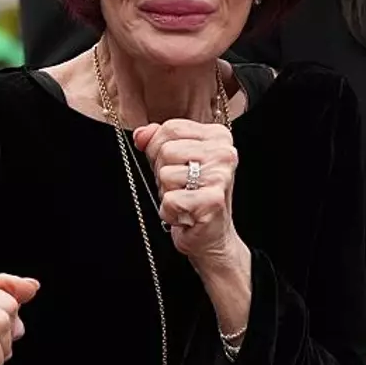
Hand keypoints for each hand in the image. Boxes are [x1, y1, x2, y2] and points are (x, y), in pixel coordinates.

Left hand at [134, 118, 240, 267]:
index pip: (171, 128)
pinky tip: (185, 215)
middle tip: (181, 188)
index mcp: (218, 136)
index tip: (174, 166)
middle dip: (162, 173)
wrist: (211, 236)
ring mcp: (221, 176)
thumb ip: (156, 141)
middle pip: (167, 150)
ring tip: (184, 200)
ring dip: (166, 194)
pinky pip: (170, 200)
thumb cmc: (192, 196)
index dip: (158, 148)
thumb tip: (141, 134)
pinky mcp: (213, 200)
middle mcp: (224, 153)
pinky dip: (170, 212)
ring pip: (166, 175)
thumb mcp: (173, 161)